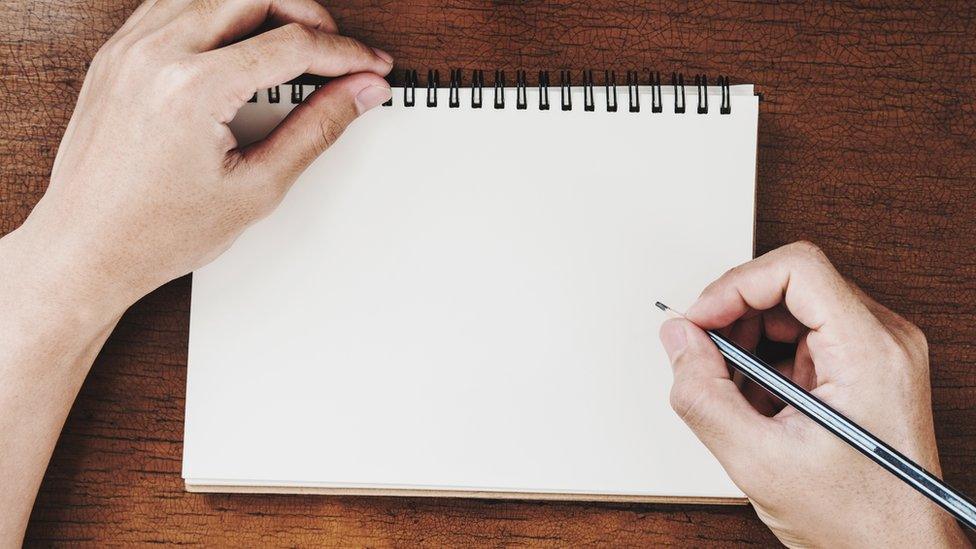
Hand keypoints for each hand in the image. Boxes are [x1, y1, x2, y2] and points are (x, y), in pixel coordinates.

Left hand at [0, 1, 391, 542]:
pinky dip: (220, 13)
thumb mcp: (257, 188)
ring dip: (265, 9)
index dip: (345, 52)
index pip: (292, 44)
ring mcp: (130, 49)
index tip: (370, 65)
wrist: (87, 250)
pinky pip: (175, 4)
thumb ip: (317, 130)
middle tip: (339, 51)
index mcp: (192, 89)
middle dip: (311, 16)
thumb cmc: (156, 232)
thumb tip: (359, 94)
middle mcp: (156, 55)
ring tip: (295, 44)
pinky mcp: (116, 54)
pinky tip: (239, 41)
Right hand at [659, 242, 968, 546]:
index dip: (734, 286)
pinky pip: (799, 341)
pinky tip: (756, 406)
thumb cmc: (859, 522)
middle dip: (734, 316)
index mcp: (870, 352)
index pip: (796, 269)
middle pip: (790, 285)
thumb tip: (678, 340)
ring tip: (731, 392)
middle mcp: (882, 341)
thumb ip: (704, 395)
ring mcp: (874, 354)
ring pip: (790, 311)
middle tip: (703, 356)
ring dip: (746, 343)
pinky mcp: (861, 371)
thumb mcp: (759, 462)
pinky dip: (764, 364)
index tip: (699, 319)